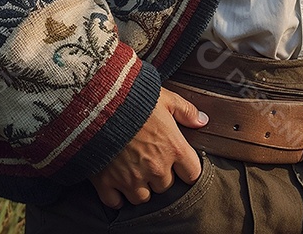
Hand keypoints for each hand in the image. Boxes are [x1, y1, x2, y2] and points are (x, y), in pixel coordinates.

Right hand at [90, 87, 206, 207]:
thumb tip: (202, 120)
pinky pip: (115, 203)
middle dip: (161, 175)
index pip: (192, 174)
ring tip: (135, 171)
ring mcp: (131, 179)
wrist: (100, 105)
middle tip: (152, 159)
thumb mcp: (167, 99)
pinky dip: (116, 196)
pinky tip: (117, 182)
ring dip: (140, 188)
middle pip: (165, 186)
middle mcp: (155, 168)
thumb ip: (186, 111)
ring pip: (142, 198)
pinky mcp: (107, 183)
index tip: (180, 163)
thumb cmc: (136, 99)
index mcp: (173, 148)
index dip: (187, 169)